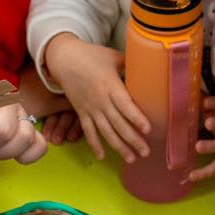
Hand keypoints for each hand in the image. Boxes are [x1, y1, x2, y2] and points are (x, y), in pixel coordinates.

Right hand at [44, 34, 150, 162]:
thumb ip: (130, 64)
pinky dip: (95, 144)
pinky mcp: (81, 112)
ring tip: (131, 158)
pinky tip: (102, 156)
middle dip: (132, 139)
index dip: (136, 118)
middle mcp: (100, 100)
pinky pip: (88, 131)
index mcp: (110, 86)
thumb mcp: (113, 56)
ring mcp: (90, 108)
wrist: (64, 59)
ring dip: (119, 146)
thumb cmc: (91, 55)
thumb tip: (150, 64)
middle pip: (118, 123)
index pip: (125, 105)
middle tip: (146, 152)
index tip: (147, 130)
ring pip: (105, 131)